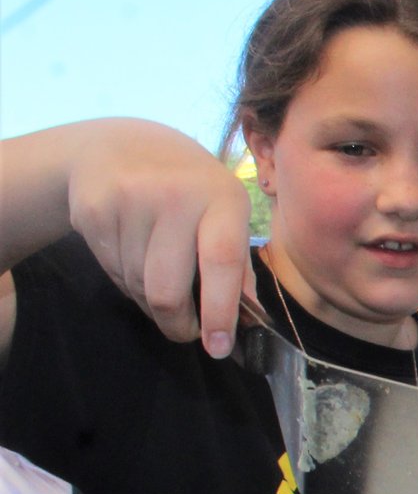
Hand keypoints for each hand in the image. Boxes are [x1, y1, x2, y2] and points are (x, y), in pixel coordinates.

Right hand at [64, 119, 255, 356]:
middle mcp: (175, 194)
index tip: (218, 348)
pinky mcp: (93, 208)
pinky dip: (126, 280)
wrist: (123, 145)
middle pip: (167, 289)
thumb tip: (248, 325)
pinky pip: (112, 271)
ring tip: (161, 283)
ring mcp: (129, 198)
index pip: (222, 262)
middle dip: (178, 324)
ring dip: (150, 302)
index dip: (219, 312)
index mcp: (221, 198)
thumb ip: (238, 269)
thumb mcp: (227, 215)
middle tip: (186, 331)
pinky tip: (134, 256)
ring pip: (137, 286)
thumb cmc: (192, 192)